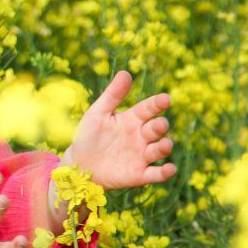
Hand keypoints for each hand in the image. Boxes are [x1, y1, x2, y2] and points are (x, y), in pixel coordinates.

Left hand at [60, 70, 176, 188]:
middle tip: (160, 124)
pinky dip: (165, 172)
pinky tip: (169, 168)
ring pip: (159, 150)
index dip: (157, 104)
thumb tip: (126, 72)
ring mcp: (141, 156)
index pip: (148, 108)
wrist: (78, 165)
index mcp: (132, 119)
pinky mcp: (139, 174)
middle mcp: (140, 136)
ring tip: (165, 144)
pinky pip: (155, 174)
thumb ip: (113, 95)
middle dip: (160, 126)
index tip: (165, 99)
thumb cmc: (88, 136)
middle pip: (156, 129)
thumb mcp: (97, 113)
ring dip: (164, 147)